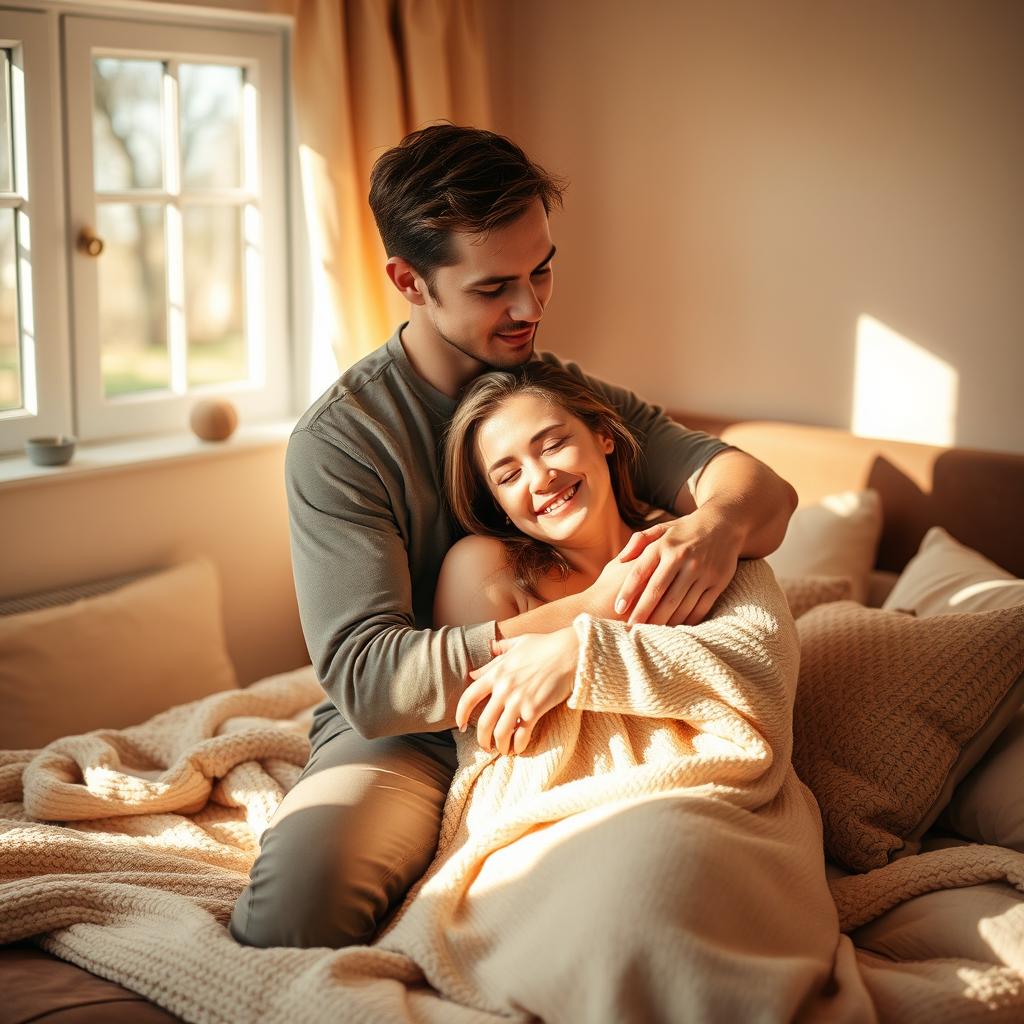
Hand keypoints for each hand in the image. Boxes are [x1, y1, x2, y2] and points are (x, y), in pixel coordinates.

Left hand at [456, 628, 578, 755]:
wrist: (570, 653)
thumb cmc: (545, 646)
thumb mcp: (517, 644)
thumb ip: (498, 652)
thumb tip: (483, 658)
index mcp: (496, 672)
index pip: (469, 696)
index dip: (461, 713)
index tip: (461, 725)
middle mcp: (504, 688)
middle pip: (484, 722)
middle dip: (481, 739)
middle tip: (485, 746)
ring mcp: (518, 700)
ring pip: (500, 733)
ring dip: (499, 746)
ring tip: (502, 750)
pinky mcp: (534, 710)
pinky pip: (521, 735)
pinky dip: (517, 746)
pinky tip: (518, 748)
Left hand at [614, 510, 741, 626]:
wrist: (723, 524)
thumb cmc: (684, 530)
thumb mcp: (661, 529)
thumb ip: (639, 541)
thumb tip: (621, 560)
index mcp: (664, 546)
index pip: (640, 573)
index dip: (627, 592)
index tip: (618, 609)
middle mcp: (682, 558)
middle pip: (658, 592)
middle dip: (642, 613)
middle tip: (630, 629)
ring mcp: (701, 571)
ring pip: (679, 603)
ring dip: (663, 621)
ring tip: (650, 633)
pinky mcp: (717, 582)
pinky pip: (700, 607)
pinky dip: (687, 620)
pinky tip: (675, 628)